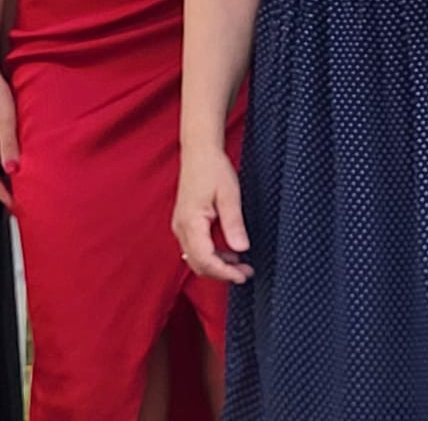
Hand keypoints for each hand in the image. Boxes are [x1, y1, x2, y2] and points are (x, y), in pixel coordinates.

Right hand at [173, 147, 252, 283]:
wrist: (199, 153)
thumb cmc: (213, 169)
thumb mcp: (229, 195)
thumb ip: (234, 223)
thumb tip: (241, 249)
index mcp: (191, 222)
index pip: (205, 260)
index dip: (224, 272)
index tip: (242, 275)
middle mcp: (181, 228)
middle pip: (198, 264)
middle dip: (222, 273)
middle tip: (246, 273)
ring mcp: (181, 226)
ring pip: (196, 258)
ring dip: (217, 265)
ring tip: (241, 265)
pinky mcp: (185, 223)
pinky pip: (196, 248)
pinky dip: (212, 255)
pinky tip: (229, 252)